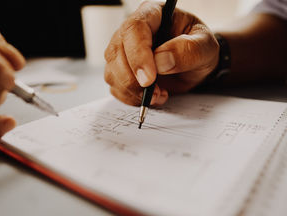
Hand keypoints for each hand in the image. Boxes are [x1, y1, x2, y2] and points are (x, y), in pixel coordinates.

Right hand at [104, 1, 218, 105]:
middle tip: (157, 92)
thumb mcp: (206, 47)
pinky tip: (151, 96)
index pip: (134, 28)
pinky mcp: (119, 71)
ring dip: (132, 91)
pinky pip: (115, 87)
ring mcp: (122, 52)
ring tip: (159, 94)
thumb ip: (188, 50)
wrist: (194, 66)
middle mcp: (131, 32)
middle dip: (133, 79)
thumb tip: (161, 61)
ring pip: (112, 72)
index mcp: (153, 14)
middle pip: (116, 52)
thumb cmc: (198, 49)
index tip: (149, 78)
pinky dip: (131, 98)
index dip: (138, 55)